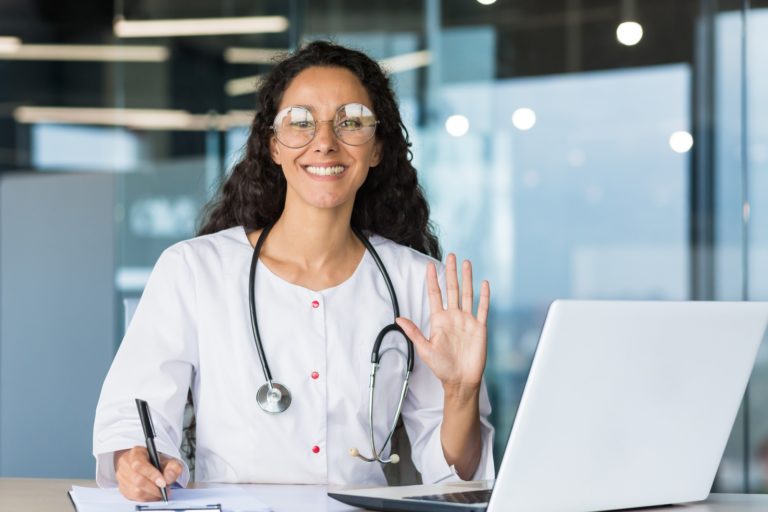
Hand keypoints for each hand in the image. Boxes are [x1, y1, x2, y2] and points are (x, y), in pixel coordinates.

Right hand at [114, 446, 182, 501]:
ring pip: (135, 491)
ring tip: (160, 491)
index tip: (163, 483)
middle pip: (138, 480)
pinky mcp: (122, 488)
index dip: (152, 475)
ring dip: (151, 494)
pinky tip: (153, 494)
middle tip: (165, 489)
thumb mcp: (169, 459)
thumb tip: (168, 478)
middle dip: (154, 488)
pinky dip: (146, 498)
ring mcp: (122, 477)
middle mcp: (125, 464)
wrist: (149, 464)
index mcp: (136, 453)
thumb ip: (173, 467)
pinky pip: (134, 497)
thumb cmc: (157, 461)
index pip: (139, 465)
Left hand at [396, 254, 489, 394]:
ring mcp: (467, 321)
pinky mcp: (479, 328)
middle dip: (451, 272)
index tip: (429, 265)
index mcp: (439, 320)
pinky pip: (482, 309)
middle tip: (451, 255)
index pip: (435, 294)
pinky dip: (484, 296)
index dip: (432, 280)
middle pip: (452, 289)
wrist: (460, 380)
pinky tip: (484, 283)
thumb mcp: (424, 349)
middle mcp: (453, 317)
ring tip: (466, 263)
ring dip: (467, 278)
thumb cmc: (441, 367)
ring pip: (467, 294)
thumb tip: (398, 319)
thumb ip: (413, 332)